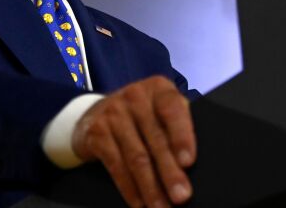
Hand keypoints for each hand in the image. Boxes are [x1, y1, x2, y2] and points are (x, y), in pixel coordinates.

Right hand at [72, 76, 195, 206]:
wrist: (95, 112)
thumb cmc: (141, 114)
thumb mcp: (160, 108)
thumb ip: (177, 125)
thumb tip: (191, 165)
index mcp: (159, 88)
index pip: (173, 110)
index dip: (182, 136)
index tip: (188, 162)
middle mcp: (135, 96)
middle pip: (156, 139)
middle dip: (170, 172)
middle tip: (181, 196)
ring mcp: (113, 114)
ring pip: (137, 157)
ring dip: (151, 187)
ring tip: (162, 207)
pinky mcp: (97, 133)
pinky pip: (116, 166)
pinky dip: (129, 188)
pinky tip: (139, 203)